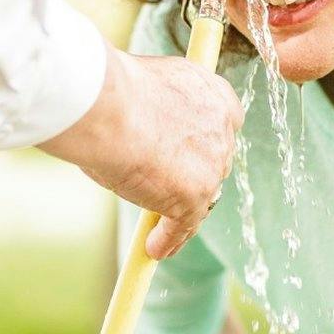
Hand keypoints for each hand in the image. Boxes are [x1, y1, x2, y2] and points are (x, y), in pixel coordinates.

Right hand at [40, 45, 241, 256]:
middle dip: (195, 175)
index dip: (204, 139)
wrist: (111, 108)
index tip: (188, 149)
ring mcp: (210, 167)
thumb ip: (157, 104)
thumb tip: (139, 119)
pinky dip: (168, 239)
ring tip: (163, 232)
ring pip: (202, 198)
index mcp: (213, 94)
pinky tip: (154, 247)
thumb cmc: (114, 89)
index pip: (222, 122)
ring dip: (183, 214)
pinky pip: (183, 225)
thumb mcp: (147, 85)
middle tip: (168, 187)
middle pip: (213, 162)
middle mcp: (221, 129)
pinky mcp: (193, 197)